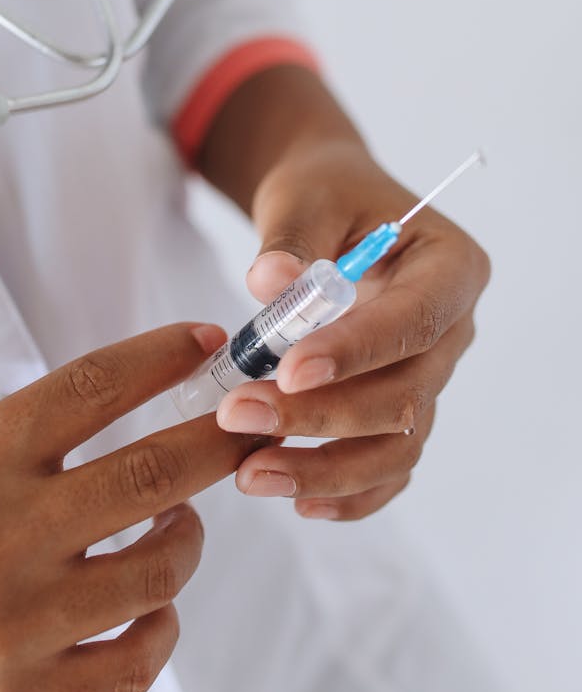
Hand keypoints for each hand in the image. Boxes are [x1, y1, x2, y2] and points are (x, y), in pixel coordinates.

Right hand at [0, 323, 254, 691]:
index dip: (162, 356)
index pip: (91, 388)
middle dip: (219, 441)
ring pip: (160, 568)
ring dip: (191, 535)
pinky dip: (162, 623)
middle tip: (250, 424)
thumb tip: (143, 405)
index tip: (206, 342)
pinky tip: (154, 602)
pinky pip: (137, 659)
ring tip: (181, 520)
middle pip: (150, 473)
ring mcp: (11, 627)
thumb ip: (32, 445)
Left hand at [215, 137, 489, 519]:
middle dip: (322, 415)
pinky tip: (295, 497)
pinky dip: (348, 491)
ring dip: (327, 467)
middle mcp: (453, 329)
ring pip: (398, 445)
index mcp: (449, 267)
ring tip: (251, 473)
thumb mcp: (305, 198)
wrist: (331, 209)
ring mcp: (430, 375)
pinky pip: (388, 466)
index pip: (414, 321)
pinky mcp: (401, 408)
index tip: (288, 371)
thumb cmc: (325, 194)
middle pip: (405, 395)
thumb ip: (291, 240)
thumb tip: (271, 284)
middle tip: (238, 415)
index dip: (356, 353)